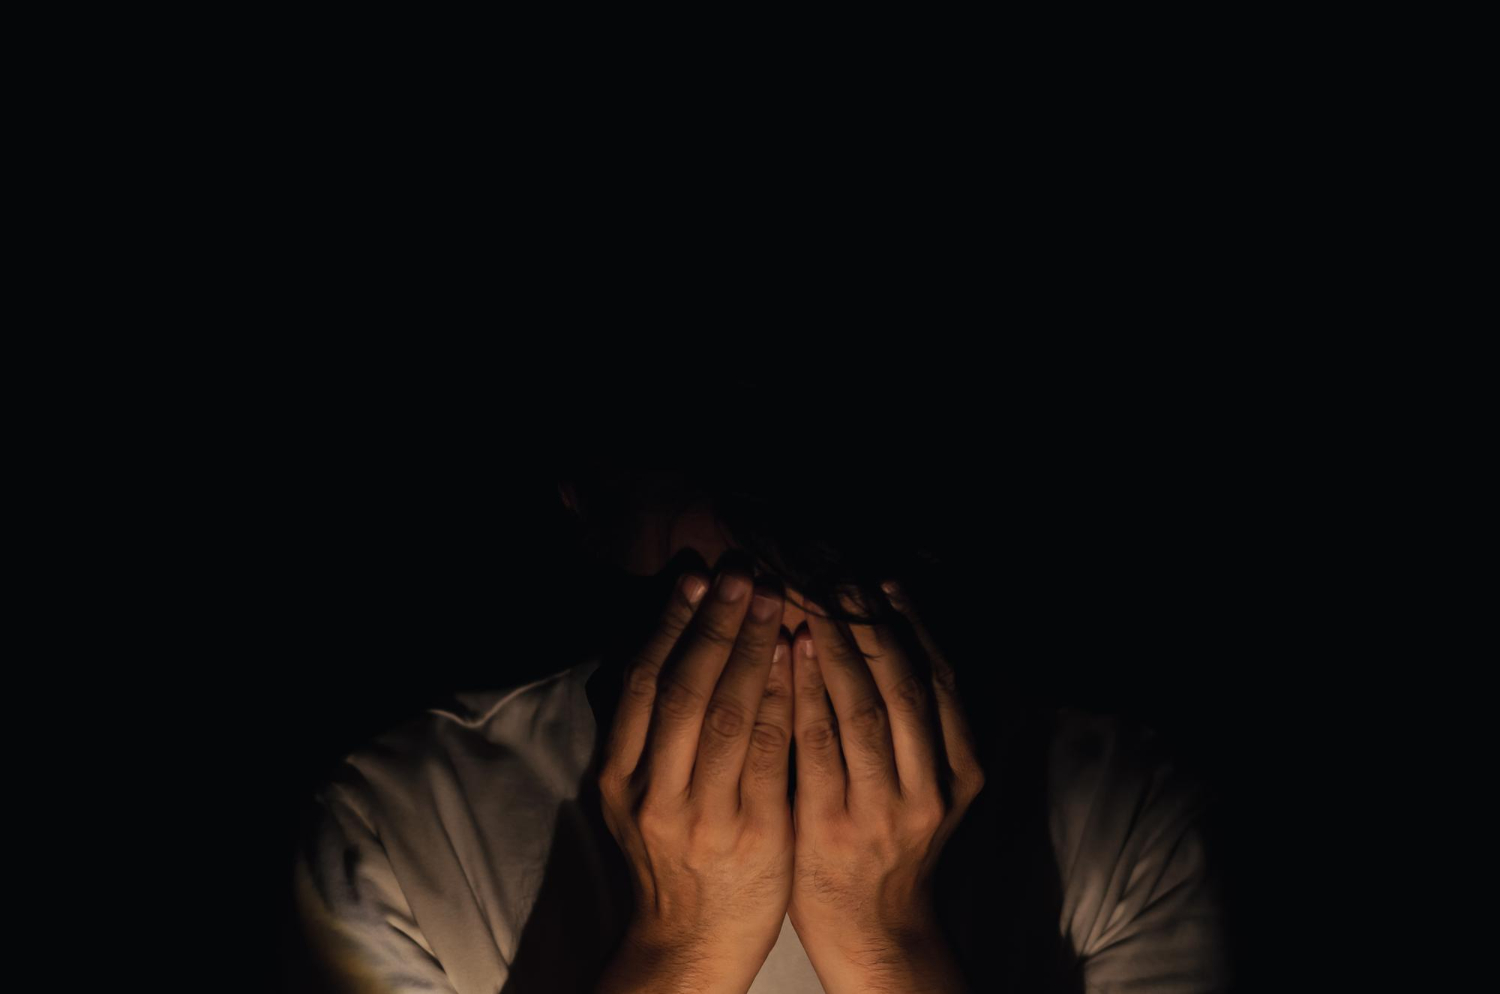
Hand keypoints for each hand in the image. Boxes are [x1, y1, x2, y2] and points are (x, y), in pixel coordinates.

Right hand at [595, 562, 794, 993]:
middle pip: (684, 690)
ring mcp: (704, 818)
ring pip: (727, 717)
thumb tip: (662, 643)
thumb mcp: (632, 797)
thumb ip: (644, 732)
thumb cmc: (669, 860)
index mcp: (618, 778)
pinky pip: (770, 756)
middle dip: (714, 623)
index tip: (693, 575)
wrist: (687, 948)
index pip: (643, 684)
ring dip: (751, 650)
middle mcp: (654, 794)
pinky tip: (796, 661)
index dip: (669, 624)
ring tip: (772, 598)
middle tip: (740, 570)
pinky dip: (781, 701)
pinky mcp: (754, 836)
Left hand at [787, 580, 984, 981]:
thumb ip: (925, 729)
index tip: (885, 580)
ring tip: (812, 599)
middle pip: (904, 687)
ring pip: (863, 712)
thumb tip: (901, 641)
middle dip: (872, 624)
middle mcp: (929, 789)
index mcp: (962, 774)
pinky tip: (788, 656)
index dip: (914, 625)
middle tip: (841, 573)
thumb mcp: (930, 790)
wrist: (876, 936)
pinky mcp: (830, 828)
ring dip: (838, 650)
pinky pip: (814, 748)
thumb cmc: (893, 849)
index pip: (941, 682)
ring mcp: (882, 812)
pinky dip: (803, 695)